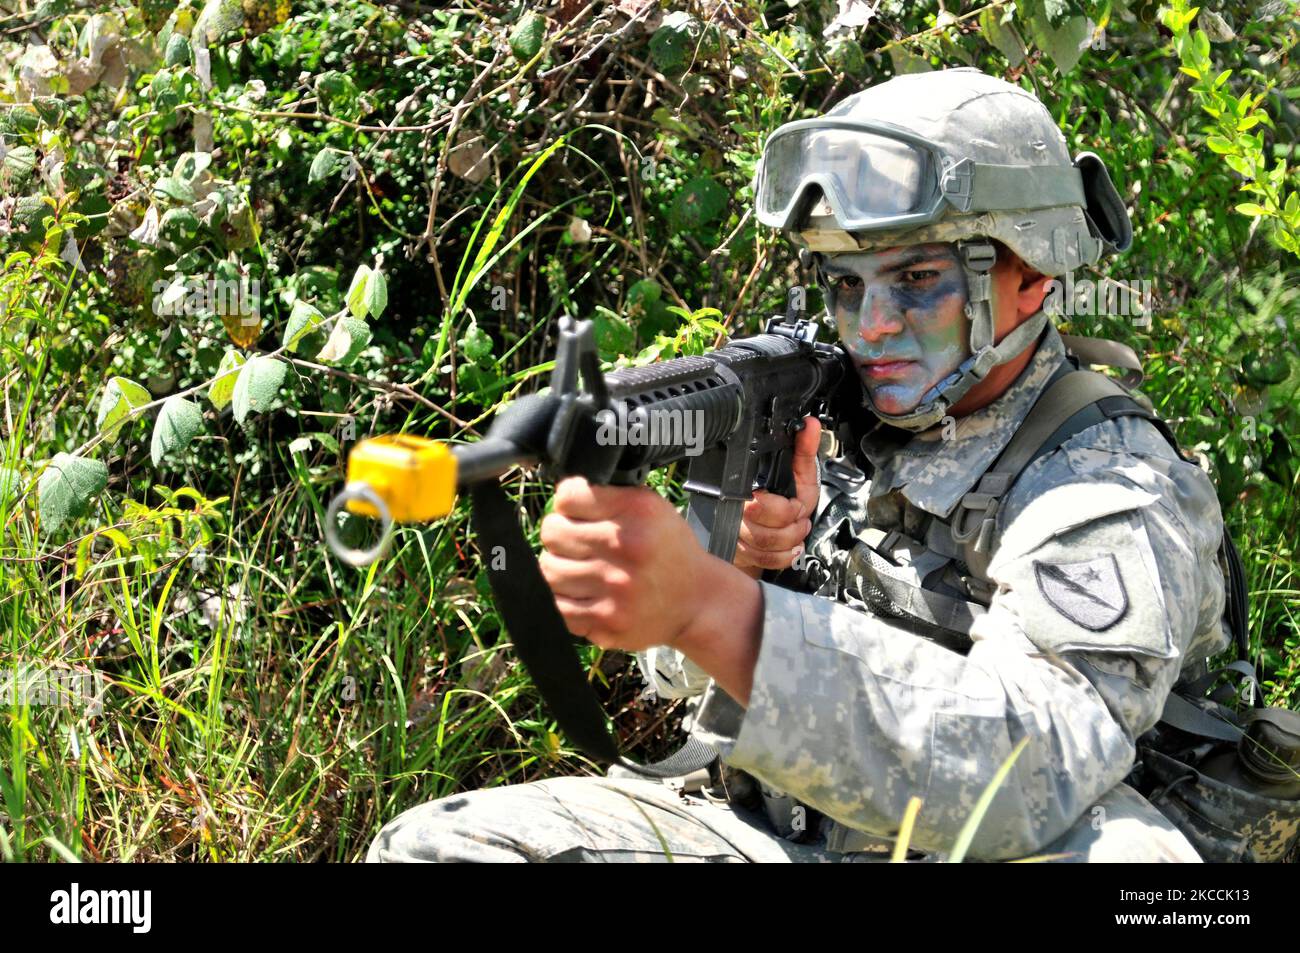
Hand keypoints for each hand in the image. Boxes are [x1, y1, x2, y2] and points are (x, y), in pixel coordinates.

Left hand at [539, 477, 713, 651]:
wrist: (697, 602)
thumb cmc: (669, 551)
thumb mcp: (652, 508)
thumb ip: (608, 496)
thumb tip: (561, 498)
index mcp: (636, 511)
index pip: (568, 497)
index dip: (566, 504)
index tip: (576, 513)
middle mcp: (625, 546)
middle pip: (552, 533)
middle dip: (559, 535)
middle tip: (574, 542)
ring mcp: (613, 587)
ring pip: (548, 570)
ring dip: (558, 567)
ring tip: (578, 568)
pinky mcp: (605, 620)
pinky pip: (557, 605)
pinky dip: (562, 598)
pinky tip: (580, 592)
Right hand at [734, 416, 820, 576]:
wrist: (769, 524)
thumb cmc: (783, 499)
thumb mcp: (799, 473)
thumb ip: (803, 450)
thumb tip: (810, 425)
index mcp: (748, 490)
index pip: (760, 506)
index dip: (784, 509)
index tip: (794, 505)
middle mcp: (738, 515)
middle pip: (764, 533)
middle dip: (791, 528)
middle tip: (798, 518)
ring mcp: (738, 536)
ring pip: (765, 550)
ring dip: (789, 542)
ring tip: (796, 530)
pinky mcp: (741, 554)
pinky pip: (764, 562)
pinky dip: (783, 557)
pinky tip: (790, 548)